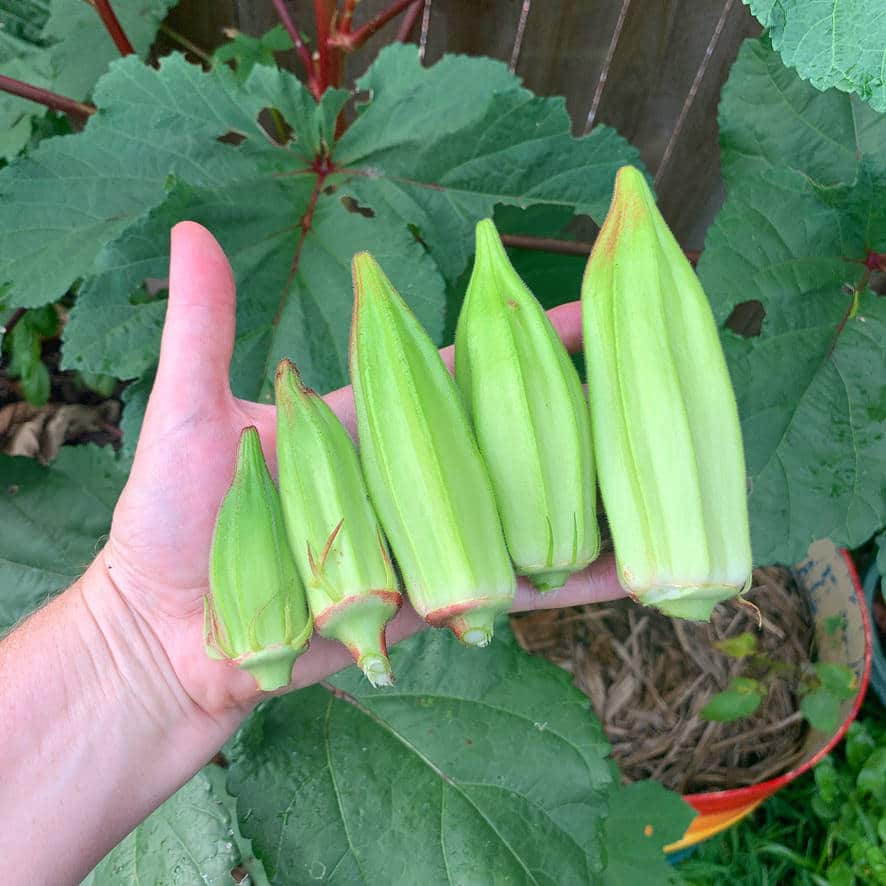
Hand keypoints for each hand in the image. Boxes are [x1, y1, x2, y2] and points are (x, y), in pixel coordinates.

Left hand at [101, 221, 623, 722]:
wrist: (169, 639)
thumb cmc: (172, 523)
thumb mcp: (194, 413)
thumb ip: (207, 327)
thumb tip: (190, 226)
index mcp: (369, 424)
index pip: (458, 371)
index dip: (515, 339)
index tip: (581, 310)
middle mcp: (408, 477)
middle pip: (507, 436)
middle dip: (575, 409)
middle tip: (653, 382)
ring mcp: (427, 540)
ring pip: (526, 509)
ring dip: (593, 492)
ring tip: (670, 470)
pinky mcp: (435, 600)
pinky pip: (514, 589)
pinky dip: (574, 584)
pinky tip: (639, 574)